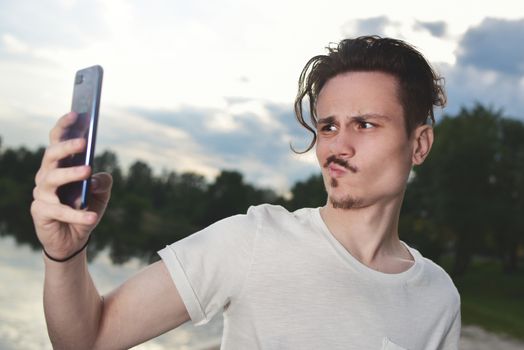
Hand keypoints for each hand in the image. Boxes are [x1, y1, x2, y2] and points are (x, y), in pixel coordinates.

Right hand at [30, 112, 112, 260]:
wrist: (73, 238)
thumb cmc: (86, 208)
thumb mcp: (101, 194)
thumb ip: (103, 182)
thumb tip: (97, 178)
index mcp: (60, 166)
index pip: (57, 140)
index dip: (64, 126)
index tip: (76, 114)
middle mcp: (46, 176)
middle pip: (51, 155)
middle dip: (66, 146)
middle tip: (84, 143)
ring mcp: (41, 194)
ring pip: (51, 179)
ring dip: (71, 174)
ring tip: (88, 171)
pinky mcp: (40, 212)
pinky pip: (59, 210)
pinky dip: (78, 213)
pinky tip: (93, 216)